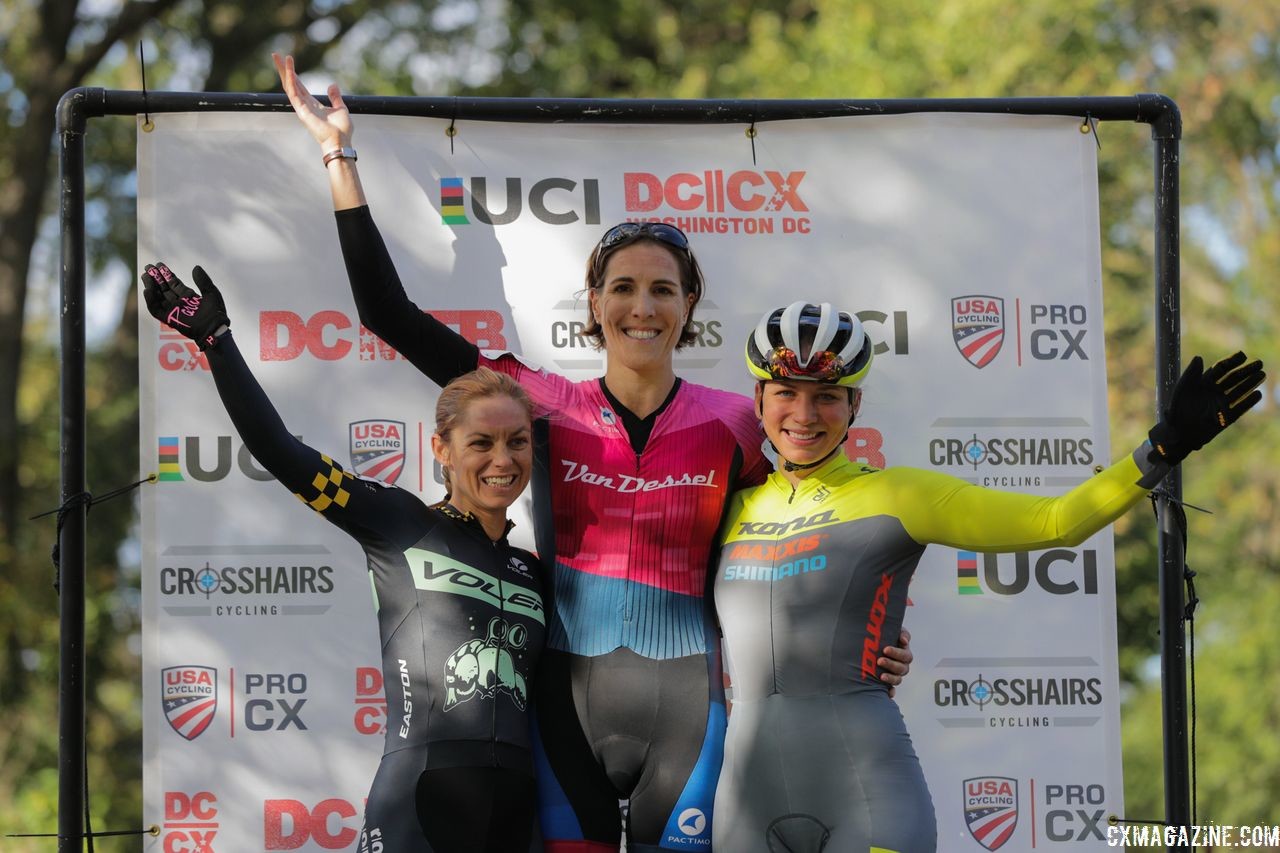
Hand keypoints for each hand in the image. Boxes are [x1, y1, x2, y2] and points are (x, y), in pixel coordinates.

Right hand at [141, 263, 229, 350]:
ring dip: (151, 286)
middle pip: (164, 288)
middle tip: (148, 267)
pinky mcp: (169, 319)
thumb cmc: (216, 313)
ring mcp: (174, 311)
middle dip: (156, 278)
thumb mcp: (211, 293)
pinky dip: (151, 300)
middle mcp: (180, 303)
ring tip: (146, 275)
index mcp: (189, 297)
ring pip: (158, 297)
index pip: (174, 283)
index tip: (159, 265)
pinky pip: (156, 309)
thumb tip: (196, 267)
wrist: (214, 329)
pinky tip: (148, 290)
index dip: (166, 274)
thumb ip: (203, 281)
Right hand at [273, 52, 352, 151]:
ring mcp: (301, 108)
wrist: (340, 141)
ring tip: (278, 56)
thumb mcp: (340, 108)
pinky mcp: (302, 111)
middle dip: (282, 69)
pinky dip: (291, 81)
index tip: (288, 60)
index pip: (299, 85)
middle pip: (290, 83)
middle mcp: (304, 105)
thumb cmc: (341, 130)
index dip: (293, 73)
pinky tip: (289, 70)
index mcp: (312, 104)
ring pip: (289, 86)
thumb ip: (335, 97)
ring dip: (284, 71)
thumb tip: (332, 84)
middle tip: (275, 54)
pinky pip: (294, 93)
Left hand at [878, 627, 911, 697]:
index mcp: (904, 653)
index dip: (896, 653)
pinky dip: (890, 692)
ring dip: (891, 678)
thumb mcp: (894, 630)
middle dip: (891, 664)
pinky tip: (888, 693)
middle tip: (879, 660)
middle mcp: (902, 665)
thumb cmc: (885, 636)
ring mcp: (896, 675)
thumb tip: (904, 640)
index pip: (904, 655)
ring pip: (898, 679)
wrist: (872, 644)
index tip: (885, 649)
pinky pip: (892, 690)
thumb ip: (901, 632)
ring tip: (881, 676)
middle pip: (902, 668)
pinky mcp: (889, 682)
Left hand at [1147, 351, 1264, 465]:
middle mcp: (1214, 392)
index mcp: (1203, 383)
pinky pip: (1240, 408)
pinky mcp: (1226, 418)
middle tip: (1259, 363)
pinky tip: (1257, 394)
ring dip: (1250, 383)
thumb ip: (1190, 374)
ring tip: (1262, 375)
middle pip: (1233, 378)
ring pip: (1239, 391)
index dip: (1232, 361)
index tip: (1243, 355)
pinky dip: (1249, 401)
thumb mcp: (1182, 390)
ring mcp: (1221, 404)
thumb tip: (1198, 358)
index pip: (1220, 369)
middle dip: (1246, 370)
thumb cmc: (1177, 410)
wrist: (1178, 433)